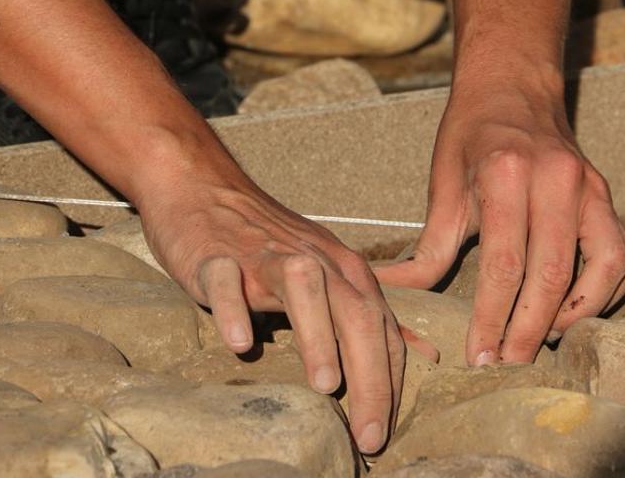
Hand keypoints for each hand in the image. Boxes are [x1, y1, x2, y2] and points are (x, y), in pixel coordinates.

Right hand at [139, 177, 404, 453]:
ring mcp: (263, 256)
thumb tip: (423, 352)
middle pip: (355, 312)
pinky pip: (227, 281)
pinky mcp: (215, 256)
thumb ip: (366, 311)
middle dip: (371, 377)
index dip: (390, 382)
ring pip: (303, 287)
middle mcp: (312, 259)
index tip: (384, 434)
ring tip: (327, 386)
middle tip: (371, 436)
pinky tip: (238, 343)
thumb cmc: (266, 240)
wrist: (201, 188)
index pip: (380, 327)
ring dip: (319, 335)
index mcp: (342, 268)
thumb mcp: (326, 269)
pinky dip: (234, 309)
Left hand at [376, 81, 624, 364]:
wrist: (511, 90)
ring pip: (601, 270)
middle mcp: (557, 181)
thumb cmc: (469, 138)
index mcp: (506, 175)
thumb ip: (428, 247)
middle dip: (527, 330)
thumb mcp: (442, 186)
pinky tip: (573, 313)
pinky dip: (604, 293)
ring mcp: (590, 189)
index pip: (505, 264)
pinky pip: (621, 257)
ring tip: (538, 342)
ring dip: (573, 316)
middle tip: (507, 366)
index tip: (479, 355)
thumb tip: (389, 289)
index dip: (492, 317)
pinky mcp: (607, 198)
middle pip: (551, 275)